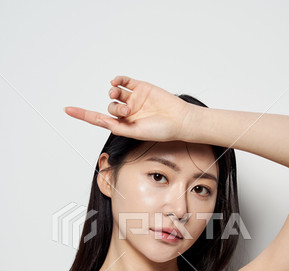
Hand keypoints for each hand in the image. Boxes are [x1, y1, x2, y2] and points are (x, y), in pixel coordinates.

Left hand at [64, 75, 192, 141]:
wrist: (179, 119)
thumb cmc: (160, 130)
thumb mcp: (135, 132)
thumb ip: (117, 126)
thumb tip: (99, 121)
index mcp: (123, 125)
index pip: (97, 118)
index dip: (82, 114)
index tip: (67, 109)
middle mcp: (126, 112)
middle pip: (109, 106)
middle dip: (114, 108)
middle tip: (127, 112)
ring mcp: (133, 99)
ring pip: (114, 92)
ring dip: (115, 94)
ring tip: (128, 102)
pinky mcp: (140, 87)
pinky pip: (123, 80)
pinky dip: (118, 79)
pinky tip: (116, 81)